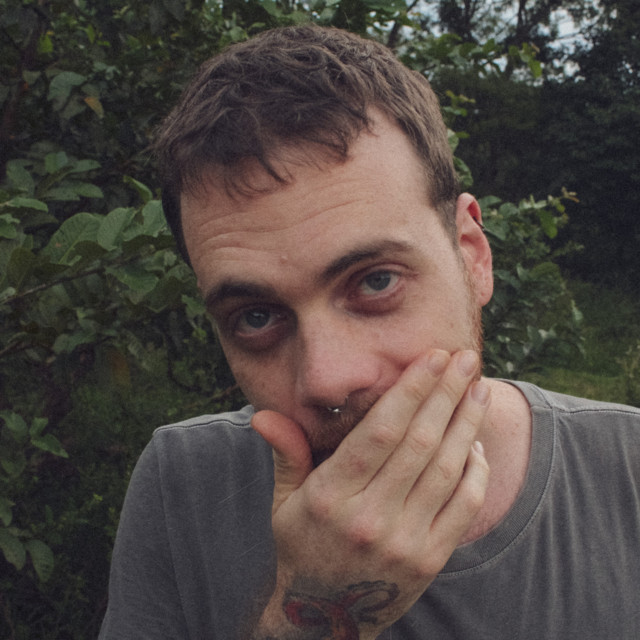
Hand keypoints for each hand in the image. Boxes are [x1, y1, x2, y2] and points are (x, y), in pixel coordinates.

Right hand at [251, 349, 489, 638]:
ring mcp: (403, 543)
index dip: (410, 390)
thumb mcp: (284, 501)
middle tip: (465, 359)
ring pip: (447, 469)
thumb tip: (262, 415)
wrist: (324, 616)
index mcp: (330, 497)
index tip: (432, 357)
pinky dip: (475, 469)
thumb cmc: (303, 544)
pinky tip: (475, 441)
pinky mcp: (429, 561)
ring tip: (479, 389)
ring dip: (467, 423)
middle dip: (446, 393)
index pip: (379, 432)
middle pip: (419, 443)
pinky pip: (464, 506)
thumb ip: (285, 453)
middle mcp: (369, 518)